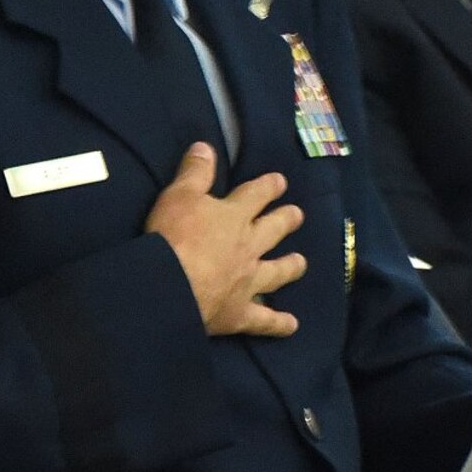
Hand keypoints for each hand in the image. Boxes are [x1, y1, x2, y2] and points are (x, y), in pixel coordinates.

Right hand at [145, 144, 304, 336]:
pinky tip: (292, 325)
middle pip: (273, 230)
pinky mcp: (241, 312)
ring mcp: (248, 281)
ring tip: (301, 262)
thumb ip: (194, 172)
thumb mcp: (178, 195)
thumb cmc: (173, 236)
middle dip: (286, 220)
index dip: (269, 187)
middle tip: (298, 215)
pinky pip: (265, 320)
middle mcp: (248, 247)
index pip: (256, 195)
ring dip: (290, 266)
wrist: (171, 285)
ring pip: (277, 272)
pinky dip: (279, 323)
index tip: (281, 182)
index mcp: (234, 216)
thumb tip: (206, 146)